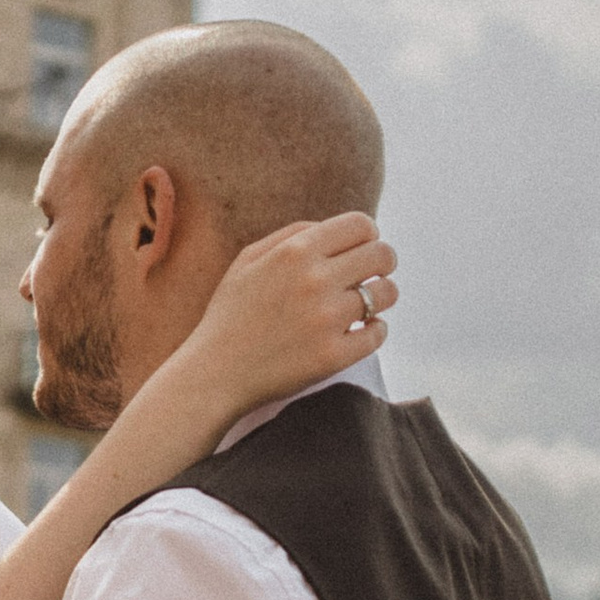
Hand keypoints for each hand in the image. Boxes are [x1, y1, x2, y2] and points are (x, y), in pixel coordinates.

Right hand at [167, 213, 395, 435]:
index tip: (364, 248)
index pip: (361, 225)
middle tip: (372, 275)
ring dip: (382, 297)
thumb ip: (292, 235)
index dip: (369, 235)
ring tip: (367, 306)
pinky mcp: (333, 356)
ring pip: (386, 294)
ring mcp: (326, 320)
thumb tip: (334, 229)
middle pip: (383, 255)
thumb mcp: (248, 261)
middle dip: (383, 262)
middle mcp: (315, 280)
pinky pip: (378, 333)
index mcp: (295, 251)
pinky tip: (359, 332)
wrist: (214, 374)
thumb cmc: (231, 315)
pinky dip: (374, 331)